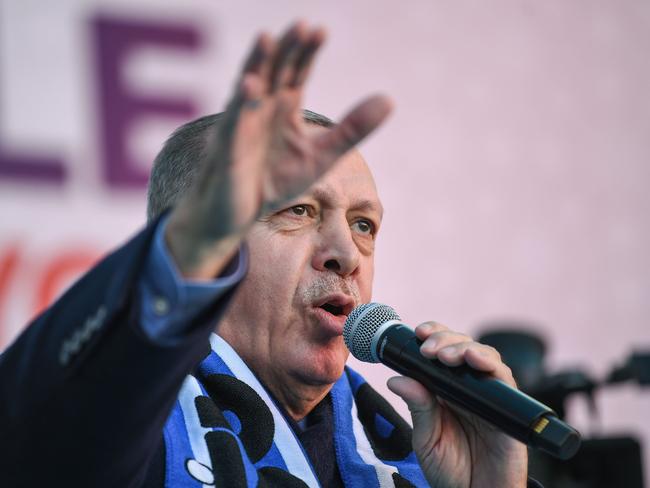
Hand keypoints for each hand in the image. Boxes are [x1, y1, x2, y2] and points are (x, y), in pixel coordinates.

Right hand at [166, 21, 391, 278]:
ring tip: (267, 38)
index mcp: (284, 107)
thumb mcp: (322, 155)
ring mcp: (243, 124)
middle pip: (275, 70)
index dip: (307, 52)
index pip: (297, 72)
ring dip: (257, 63)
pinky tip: (250, 85)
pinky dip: (241, 102)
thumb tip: (390, 99)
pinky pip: (234, 120)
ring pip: (249, 86)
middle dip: (287, 48)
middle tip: (302, 25)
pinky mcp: (228, 145)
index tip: (321, 31)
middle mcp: (262, 108)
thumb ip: (353, 128)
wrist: (240, 213)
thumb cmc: (275, 181)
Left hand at [387, 322, 527, 487]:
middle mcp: (468, 388)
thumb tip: (397, 379)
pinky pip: (504, 379)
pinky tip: (474, 359)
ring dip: (464, 347)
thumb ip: (417, 408)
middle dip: (445, 339)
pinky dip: (489, 364)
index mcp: (446, 390)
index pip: (442, 351)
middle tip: (428, 349)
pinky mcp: (508, 408)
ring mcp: (489, 396)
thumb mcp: (426, 439)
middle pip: (462, 347)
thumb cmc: (452, 471)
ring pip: (483, 356)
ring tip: (446, 356)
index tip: (419, 332)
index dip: (434, 336)